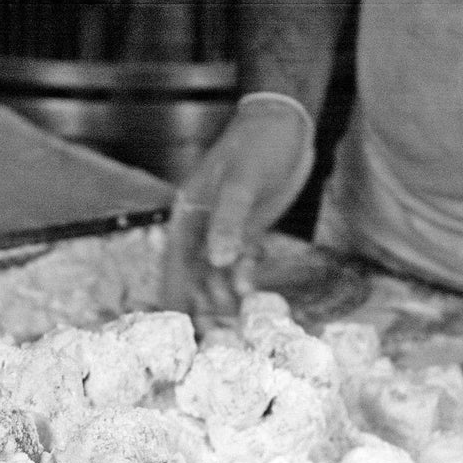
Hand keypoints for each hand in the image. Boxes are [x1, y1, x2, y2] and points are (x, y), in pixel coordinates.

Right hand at [160, 95, 314, 328]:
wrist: (287, 124)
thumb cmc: (258, 145)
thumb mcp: (242, 182)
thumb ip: (229, 221)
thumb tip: (216, 262)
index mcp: (189, 213)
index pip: (176, 263)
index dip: (175, 295)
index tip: (177, 326)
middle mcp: (202, 226)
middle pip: (196, 275)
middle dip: (202, 305)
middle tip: (213, 338)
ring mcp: (225, 229)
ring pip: (219, 274)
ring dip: (225, 299)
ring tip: (234, 329)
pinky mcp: (248, 231)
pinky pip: (242, 265)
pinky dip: (246, 283)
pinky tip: (253, 303)